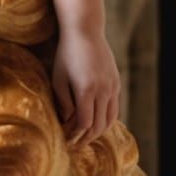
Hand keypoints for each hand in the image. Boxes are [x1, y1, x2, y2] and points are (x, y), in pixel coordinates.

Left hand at [50, 25, 121, 146]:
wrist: (86, 31)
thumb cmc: (66, 54)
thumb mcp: (58, 78)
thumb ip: (63, 102)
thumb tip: (67, 122)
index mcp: (86, 90)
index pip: (84, 123)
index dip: (76, 136)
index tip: (67, 141)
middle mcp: (103, 90)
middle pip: (98, 125)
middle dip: (87, 138)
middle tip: (76, 144)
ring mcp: (112, 86)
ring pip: (110, 119)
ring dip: (99, 131)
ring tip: (86, 136)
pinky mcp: (116, 82)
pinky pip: (114, 107)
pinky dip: (107, 118)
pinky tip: (97, 121)